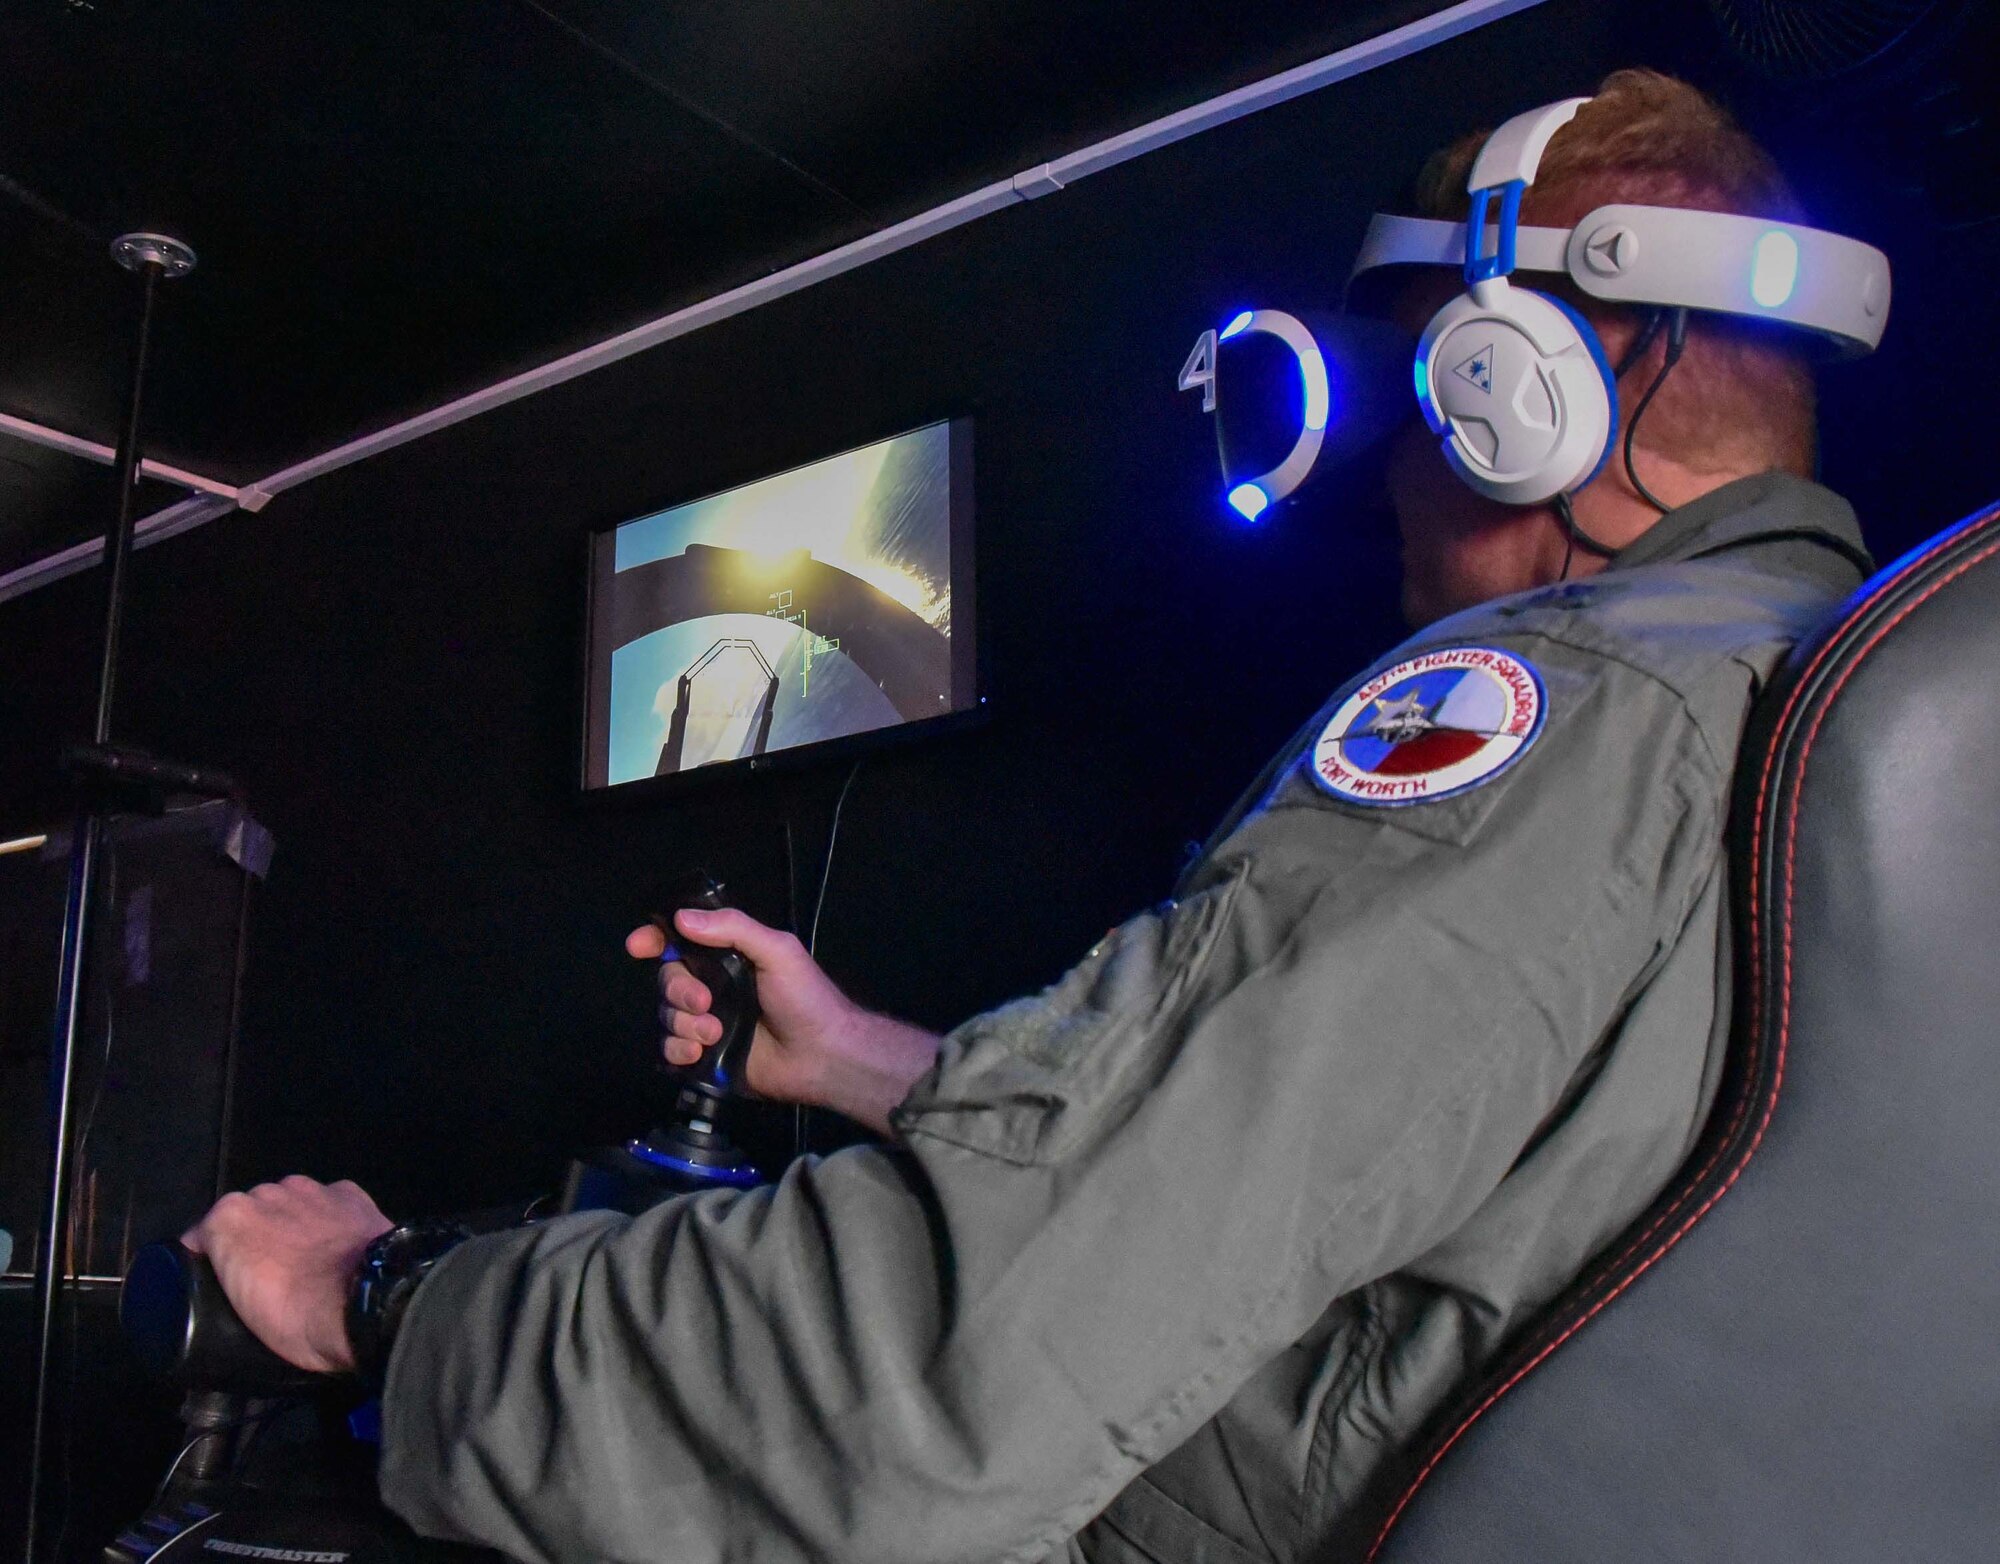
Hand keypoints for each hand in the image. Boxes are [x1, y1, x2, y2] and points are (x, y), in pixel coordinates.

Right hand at [182, 1176, 393, 1373]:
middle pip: (250, 1213)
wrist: (367, 1301)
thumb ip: (230, 1281)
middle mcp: (267, 1193)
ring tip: (306, 1260)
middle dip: (253, 1236)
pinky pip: (328, 1203)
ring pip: (289, 1203)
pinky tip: (337, 1244)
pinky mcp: (351, 1194)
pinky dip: (328, 1218)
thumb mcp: (239, 1313)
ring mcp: (312, 1189)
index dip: (209, 1257)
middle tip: (266, 1274)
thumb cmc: (296, 1315)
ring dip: (291, 1224)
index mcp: (230, 1218)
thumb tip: (231, 1276)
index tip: (219, 1280)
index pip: (204, 1233)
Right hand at [626, 910, 940, 1135]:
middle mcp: (712, 986)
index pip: (679, 941)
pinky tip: (698, 1054)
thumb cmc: (805, 998)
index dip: (654, 939)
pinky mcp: (705, 1057)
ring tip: (715, 1033)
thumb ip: (733, 929)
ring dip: (684, 1024)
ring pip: (666, 1015)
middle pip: (667, 979)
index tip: (638, 945)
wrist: (823, 1056)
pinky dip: (678, 1050)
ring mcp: (707, 1022)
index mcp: (728, 957)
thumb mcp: (778, 951)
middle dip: (678, 989)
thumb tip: (681, 917)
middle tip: (706, 1002)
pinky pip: (670, 1050)